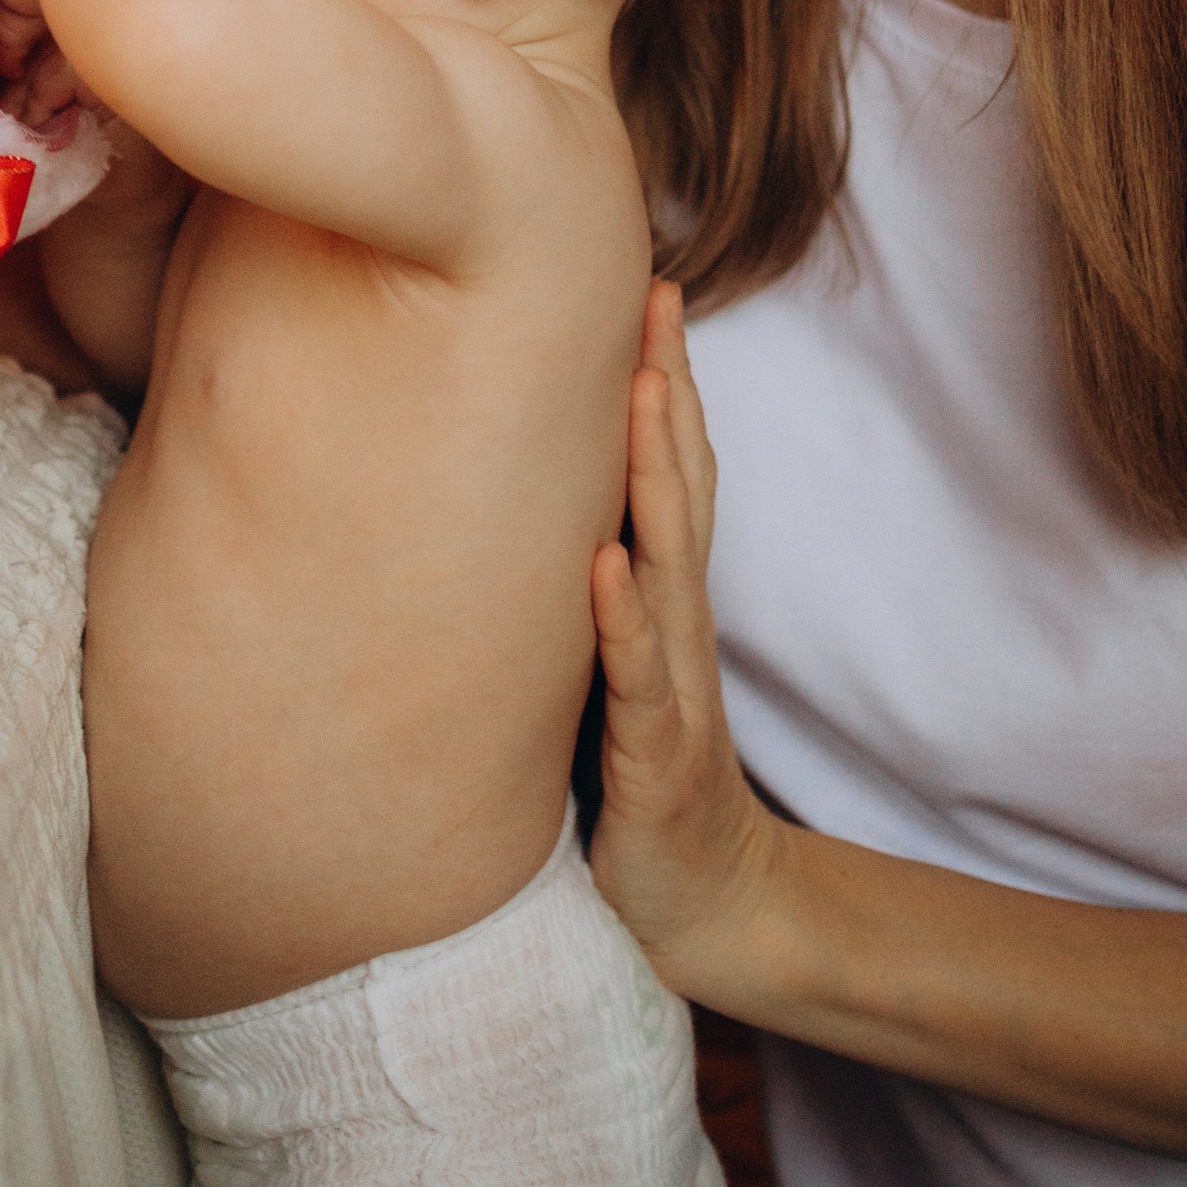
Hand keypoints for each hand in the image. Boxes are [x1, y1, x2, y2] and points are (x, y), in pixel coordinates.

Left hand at [590, 280, 783, 1002]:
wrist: (699, 905)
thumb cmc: (628, 771)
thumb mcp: (594, 657)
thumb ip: (567, 580)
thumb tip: (487, 484)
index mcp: (655, 593)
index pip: (663, 467)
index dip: (658, 375)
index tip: (643, 281)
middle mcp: (672, 621)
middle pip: (678, 485)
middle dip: (668, 386)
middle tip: (655, 291)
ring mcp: (671, 685)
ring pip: (669, 561)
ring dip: (655, 472)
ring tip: (640, 387)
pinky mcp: (656, 757)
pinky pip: (639, 681)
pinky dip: (625, 621)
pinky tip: (606, 566)